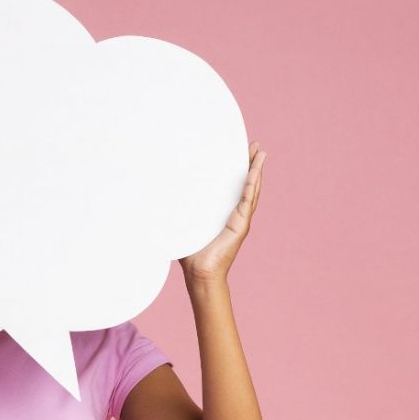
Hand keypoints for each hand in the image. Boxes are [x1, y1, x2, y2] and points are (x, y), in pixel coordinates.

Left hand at [179, 140, 266, 283]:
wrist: (199, 273)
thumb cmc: (191, 253)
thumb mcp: (186, 224)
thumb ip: (179, 211)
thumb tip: (157, 195)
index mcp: (225, 214)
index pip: (235, 187)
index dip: (239, 170)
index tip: (241, 152)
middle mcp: (236, 215)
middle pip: (248, 184)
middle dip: (252, 164)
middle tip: (255, 146)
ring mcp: (241, 220)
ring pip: (252, 189)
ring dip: (256, 171)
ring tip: (261, 153)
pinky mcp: (240, 226)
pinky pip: (247, 201)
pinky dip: (251, 185)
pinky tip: (254, 172)